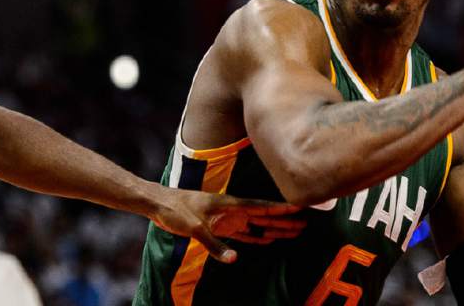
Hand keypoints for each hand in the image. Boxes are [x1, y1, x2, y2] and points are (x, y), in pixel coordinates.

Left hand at [150, 189, 305, 263]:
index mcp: (228, 204)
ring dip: (273, 227)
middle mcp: (231, 210)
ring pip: (255, 224)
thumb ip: (215, 244)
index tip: (298, 207)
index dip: (278, 208)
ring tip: (293, 231)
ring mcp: (226, 218)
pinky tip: (267, 239)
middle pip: (262, 215)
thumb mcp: (194, 227)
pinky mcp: (218, 227)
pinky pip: (242, 233)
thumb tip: (234, 259)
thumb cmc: (176, 209)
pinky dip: (256, 236)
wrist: (159, 204)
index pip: (259, 206)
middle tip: (304, 224)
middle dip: (283, 219)